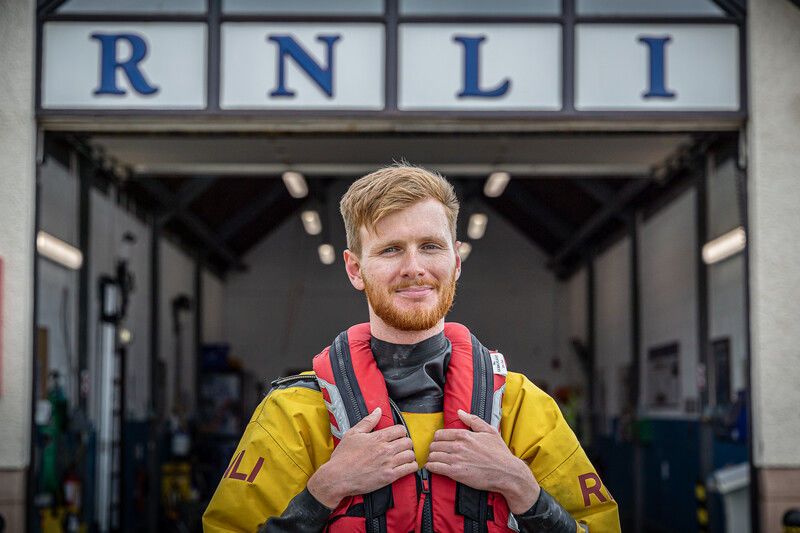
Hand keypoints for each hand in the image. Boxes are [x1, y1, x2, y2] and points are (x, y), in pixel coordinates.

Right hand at [307, 408, 417, 508]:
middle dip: (406, 442)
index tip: (397, 436)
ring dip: (409, 454)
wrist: (338, 477)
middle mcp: (385, 450)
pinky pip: (409, 469)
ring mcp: (388, 463)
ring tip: (403, 456)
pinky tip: (406, 466)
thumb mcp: (353, 434)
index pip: (400, 430)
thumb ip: (368, 421)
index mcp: (377, 438)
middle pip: (408, 441)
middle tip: (401, 446)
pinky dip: (411, 466)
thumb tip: (378, 411)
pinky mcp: (389, 477)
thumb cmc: (343, 456)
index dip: (400, 431)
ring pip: (410, 455)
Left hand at [425, 409, 540, 513]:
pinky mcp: (456, 473)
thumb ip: (473, 420)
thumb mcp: (489, 431)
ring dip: (432, 458)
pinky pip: (435, 467)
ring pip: (433, 455)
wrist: (507, 473)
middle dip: (434, 448)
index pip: (440, 434)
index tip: (439, 442)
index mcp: (465, 435)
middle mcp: (459, 446)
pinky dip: (431, 467)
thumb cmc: (499, 453)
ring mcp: (456, 459)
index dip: (437, 438)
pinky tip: (433, 467)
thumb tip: (460, 412)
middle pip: (434, 445)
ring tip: (434, 460)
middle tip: (436, 452)